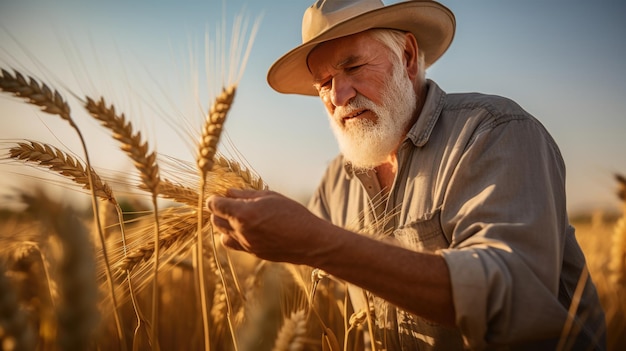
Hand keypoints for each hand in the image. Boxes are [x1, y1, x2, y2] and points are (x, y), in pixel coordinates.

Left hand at [206, 188, 326, 263]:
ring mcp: (245, 244)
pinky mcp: (251, 252)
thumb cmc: (293, 214)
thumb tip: (229, 192)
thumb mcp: (270, 197)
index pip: (214, 205)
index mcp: (243, 213)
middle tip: (230, 203)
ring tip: (237, 216)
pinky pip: (232, 244)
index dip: (214, 198)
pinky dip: (232, 235)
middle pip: (214, 220)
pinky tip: (244, 229)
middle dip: (218, 210)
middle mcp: (240, 231)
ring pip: (221, 233)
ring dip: (224, 223)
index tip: (220, 195)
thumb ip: (246, 194)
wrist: (309, 241)